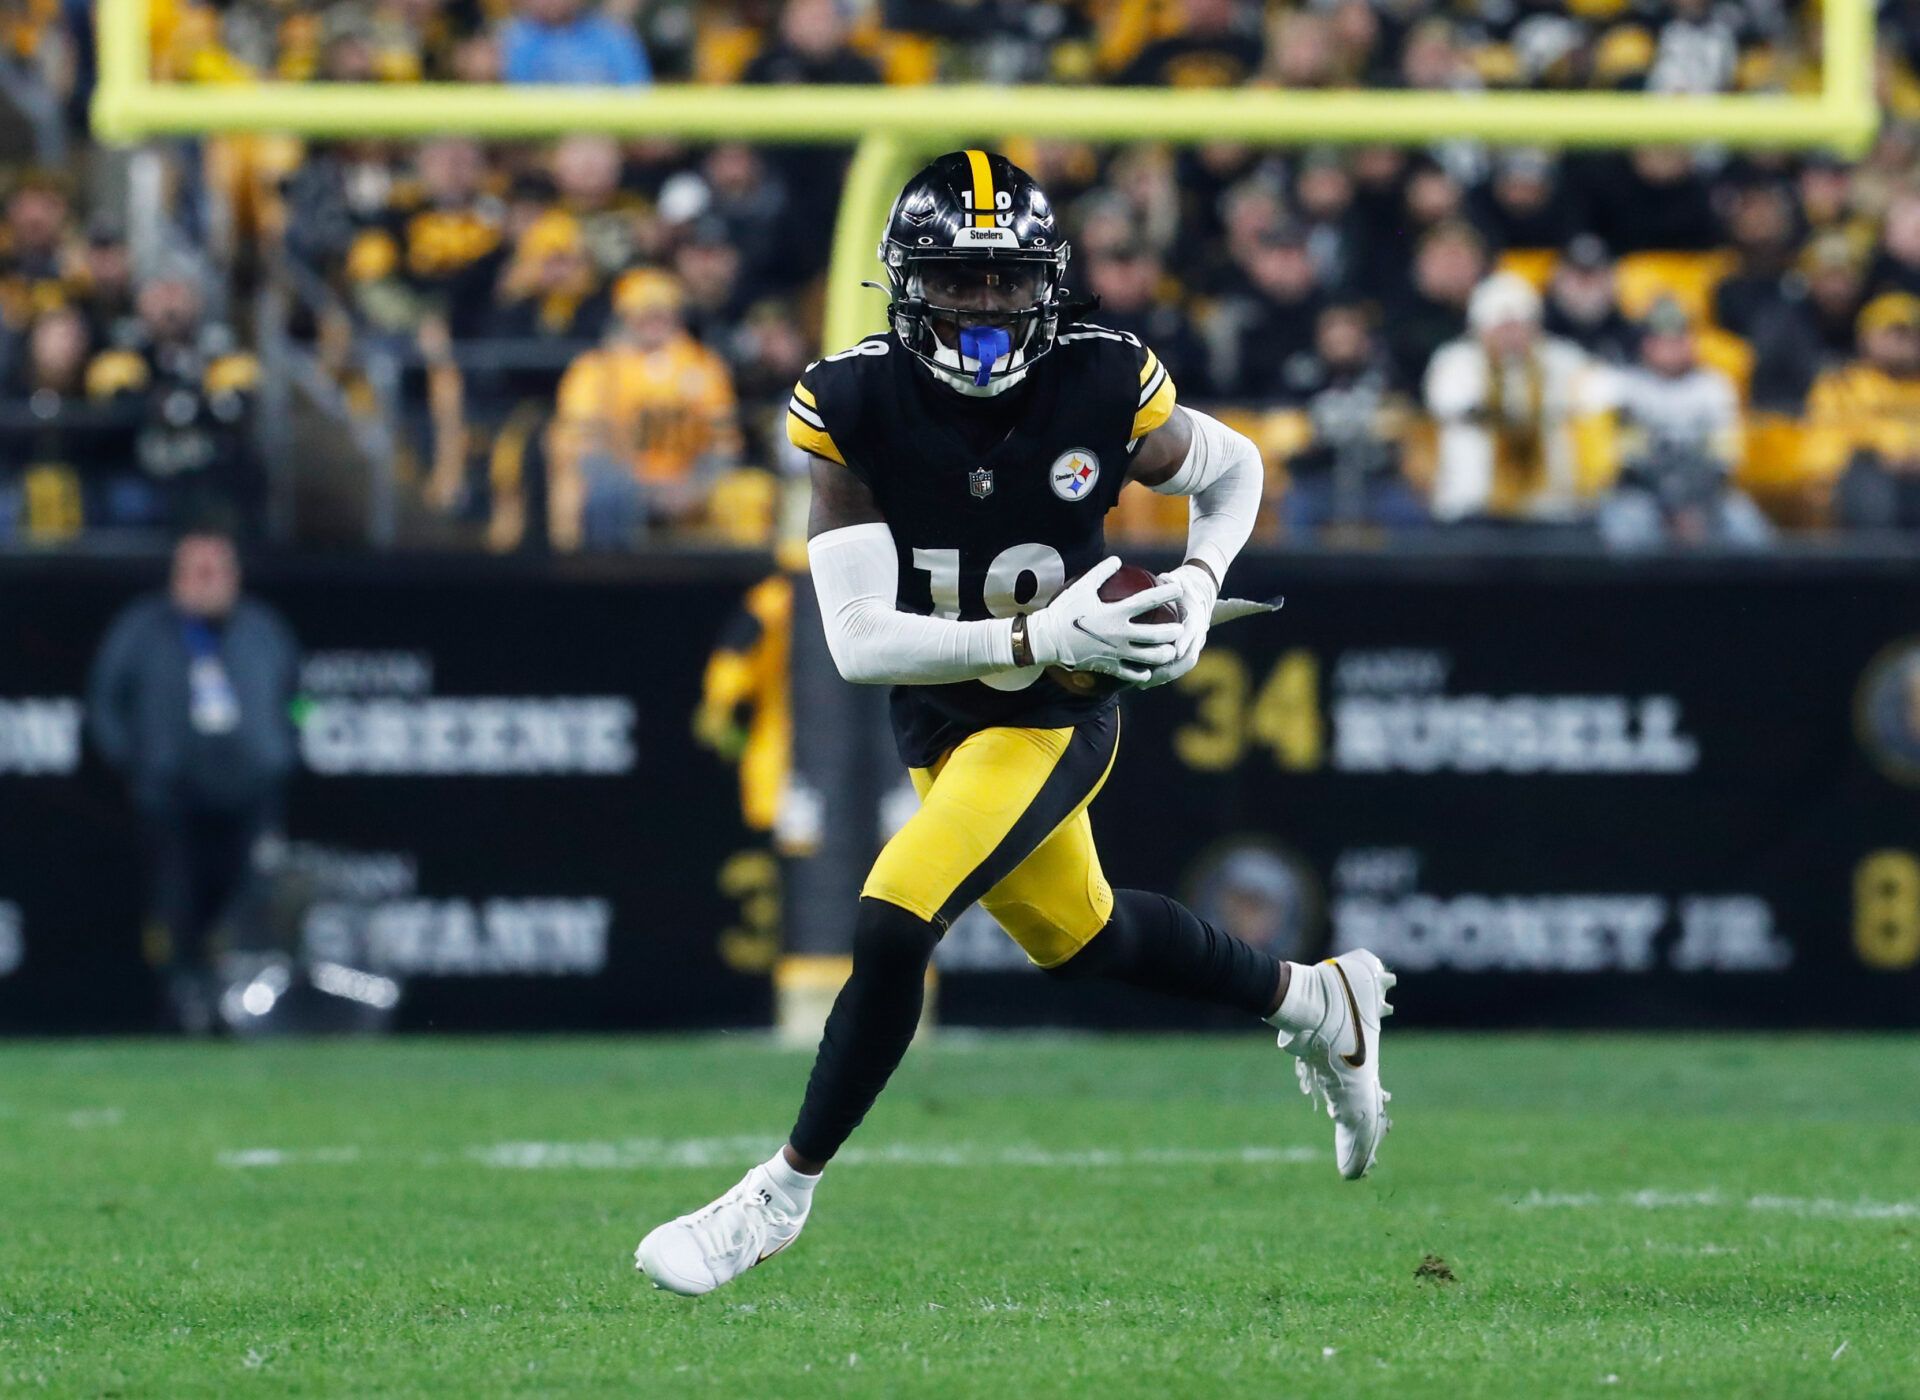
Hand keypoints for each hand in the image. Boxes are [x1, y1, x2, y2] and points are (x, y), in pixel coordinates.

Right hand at [1025, 556, 1181, 683]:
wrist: (1047, 640)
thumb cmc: (1064, 611)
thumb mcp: (1082, 588)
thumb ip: (1101, 572)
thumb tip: (1117, 559)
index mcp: (1115, 612)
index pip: (1148, 601)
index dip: (1166, 593)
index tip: (1179, 588)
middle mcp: (1120, 634)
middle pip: (1156, 634)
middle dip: (1173, 631)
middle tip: (1180, 628)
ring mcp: (1116, 652)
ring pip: (1149, 657)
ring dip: (1163, 654)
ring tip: (1170, 651)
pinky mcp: (1108, 666)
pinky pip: (1131, 674)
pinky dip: (1143, 673)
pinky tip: (1148, 670)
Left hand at [1139, 563, 1217, 688]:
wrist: (1200, 589)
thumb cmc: (1183, 584)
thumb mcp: (1177, 580)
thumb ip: (1169, 581)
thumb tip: (1162, 578)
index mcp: (1196, 616)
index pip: (1192, 631)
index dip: (1183, 642)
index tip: (1173, 651)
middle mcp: (1197, 633)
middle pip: (1188, 657)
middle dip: (1169, 669)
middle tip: (1148, 677)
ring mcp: (1194, 643)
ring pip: (1183, 665)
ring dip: (1164, 676)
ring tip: (1143, 684)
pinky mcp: (1188, 650)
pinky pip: (1178, 667)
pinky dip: (1163, 675)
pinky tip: (1145, 681)